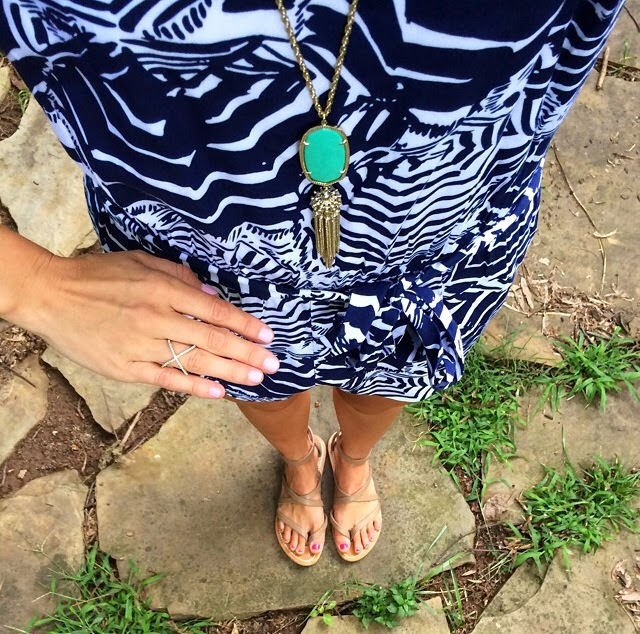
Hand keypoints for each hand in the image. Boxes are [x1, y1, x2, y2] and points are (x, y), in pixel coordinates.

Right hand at [16, 249, 278, 398]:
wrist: (52, 296)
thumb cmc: (99, 275)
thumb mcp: (141, 261)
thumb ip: (179, 276)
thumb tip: (211, 294)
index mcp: (164, 290)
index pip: (215, 311)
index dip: (245, 324)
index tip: (267, 335)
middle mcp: (158, 318)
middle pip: (213, 340)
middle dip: (248, 353)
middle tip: (274, 364)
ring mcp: (142, 345)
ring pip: (195, 362)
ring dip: (230, 372)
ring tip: (256, 379)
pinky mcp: (126, 367)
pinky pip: (166, 379)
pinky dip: (194, 387)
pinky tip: (218, 392)